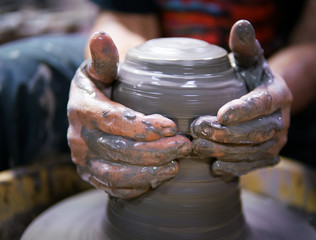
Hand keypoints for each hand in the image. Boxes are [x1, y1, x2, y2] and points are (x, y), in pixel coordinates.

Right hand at [67, 32, 190, 198]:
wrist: (86, 111)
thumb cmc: (101, 87)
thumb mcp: (100, 70)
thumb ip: (103, 58)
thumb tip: (102, 36)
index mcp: (82, 108)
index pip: (114, 121)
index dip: (144, 126)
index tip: (173, 126)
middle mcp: (79, 138)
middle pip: (118, 151)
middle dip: (155, 152)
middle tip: (185, 147)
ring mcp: (84, 160)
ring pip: (115, 175)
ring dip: (149, 173)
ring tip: (176, 166)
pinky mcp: (90, 175)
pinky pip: (112, 188)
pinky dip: (137, 187)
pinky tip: (158, 179)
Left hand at [191, 20, 291, 176]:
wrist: (265, 102)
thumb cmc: (251, 77)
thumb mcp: (249, 60)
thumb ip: (245, 46)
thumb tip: (240, 25)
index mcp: (278, 94)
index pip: (263, 103)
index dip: (244, 109)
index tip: (220, 113)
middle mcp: (282, 121)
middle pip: (257, 131)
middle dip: (226, 133)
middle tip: (197, 129)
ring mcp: (277, 142)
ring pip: (254, 152)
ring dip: (225, 152)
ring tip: (198, 147)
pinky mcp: (268, 157)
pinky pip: (253, 166)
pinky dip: (234, 169)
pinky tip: (215, 168)